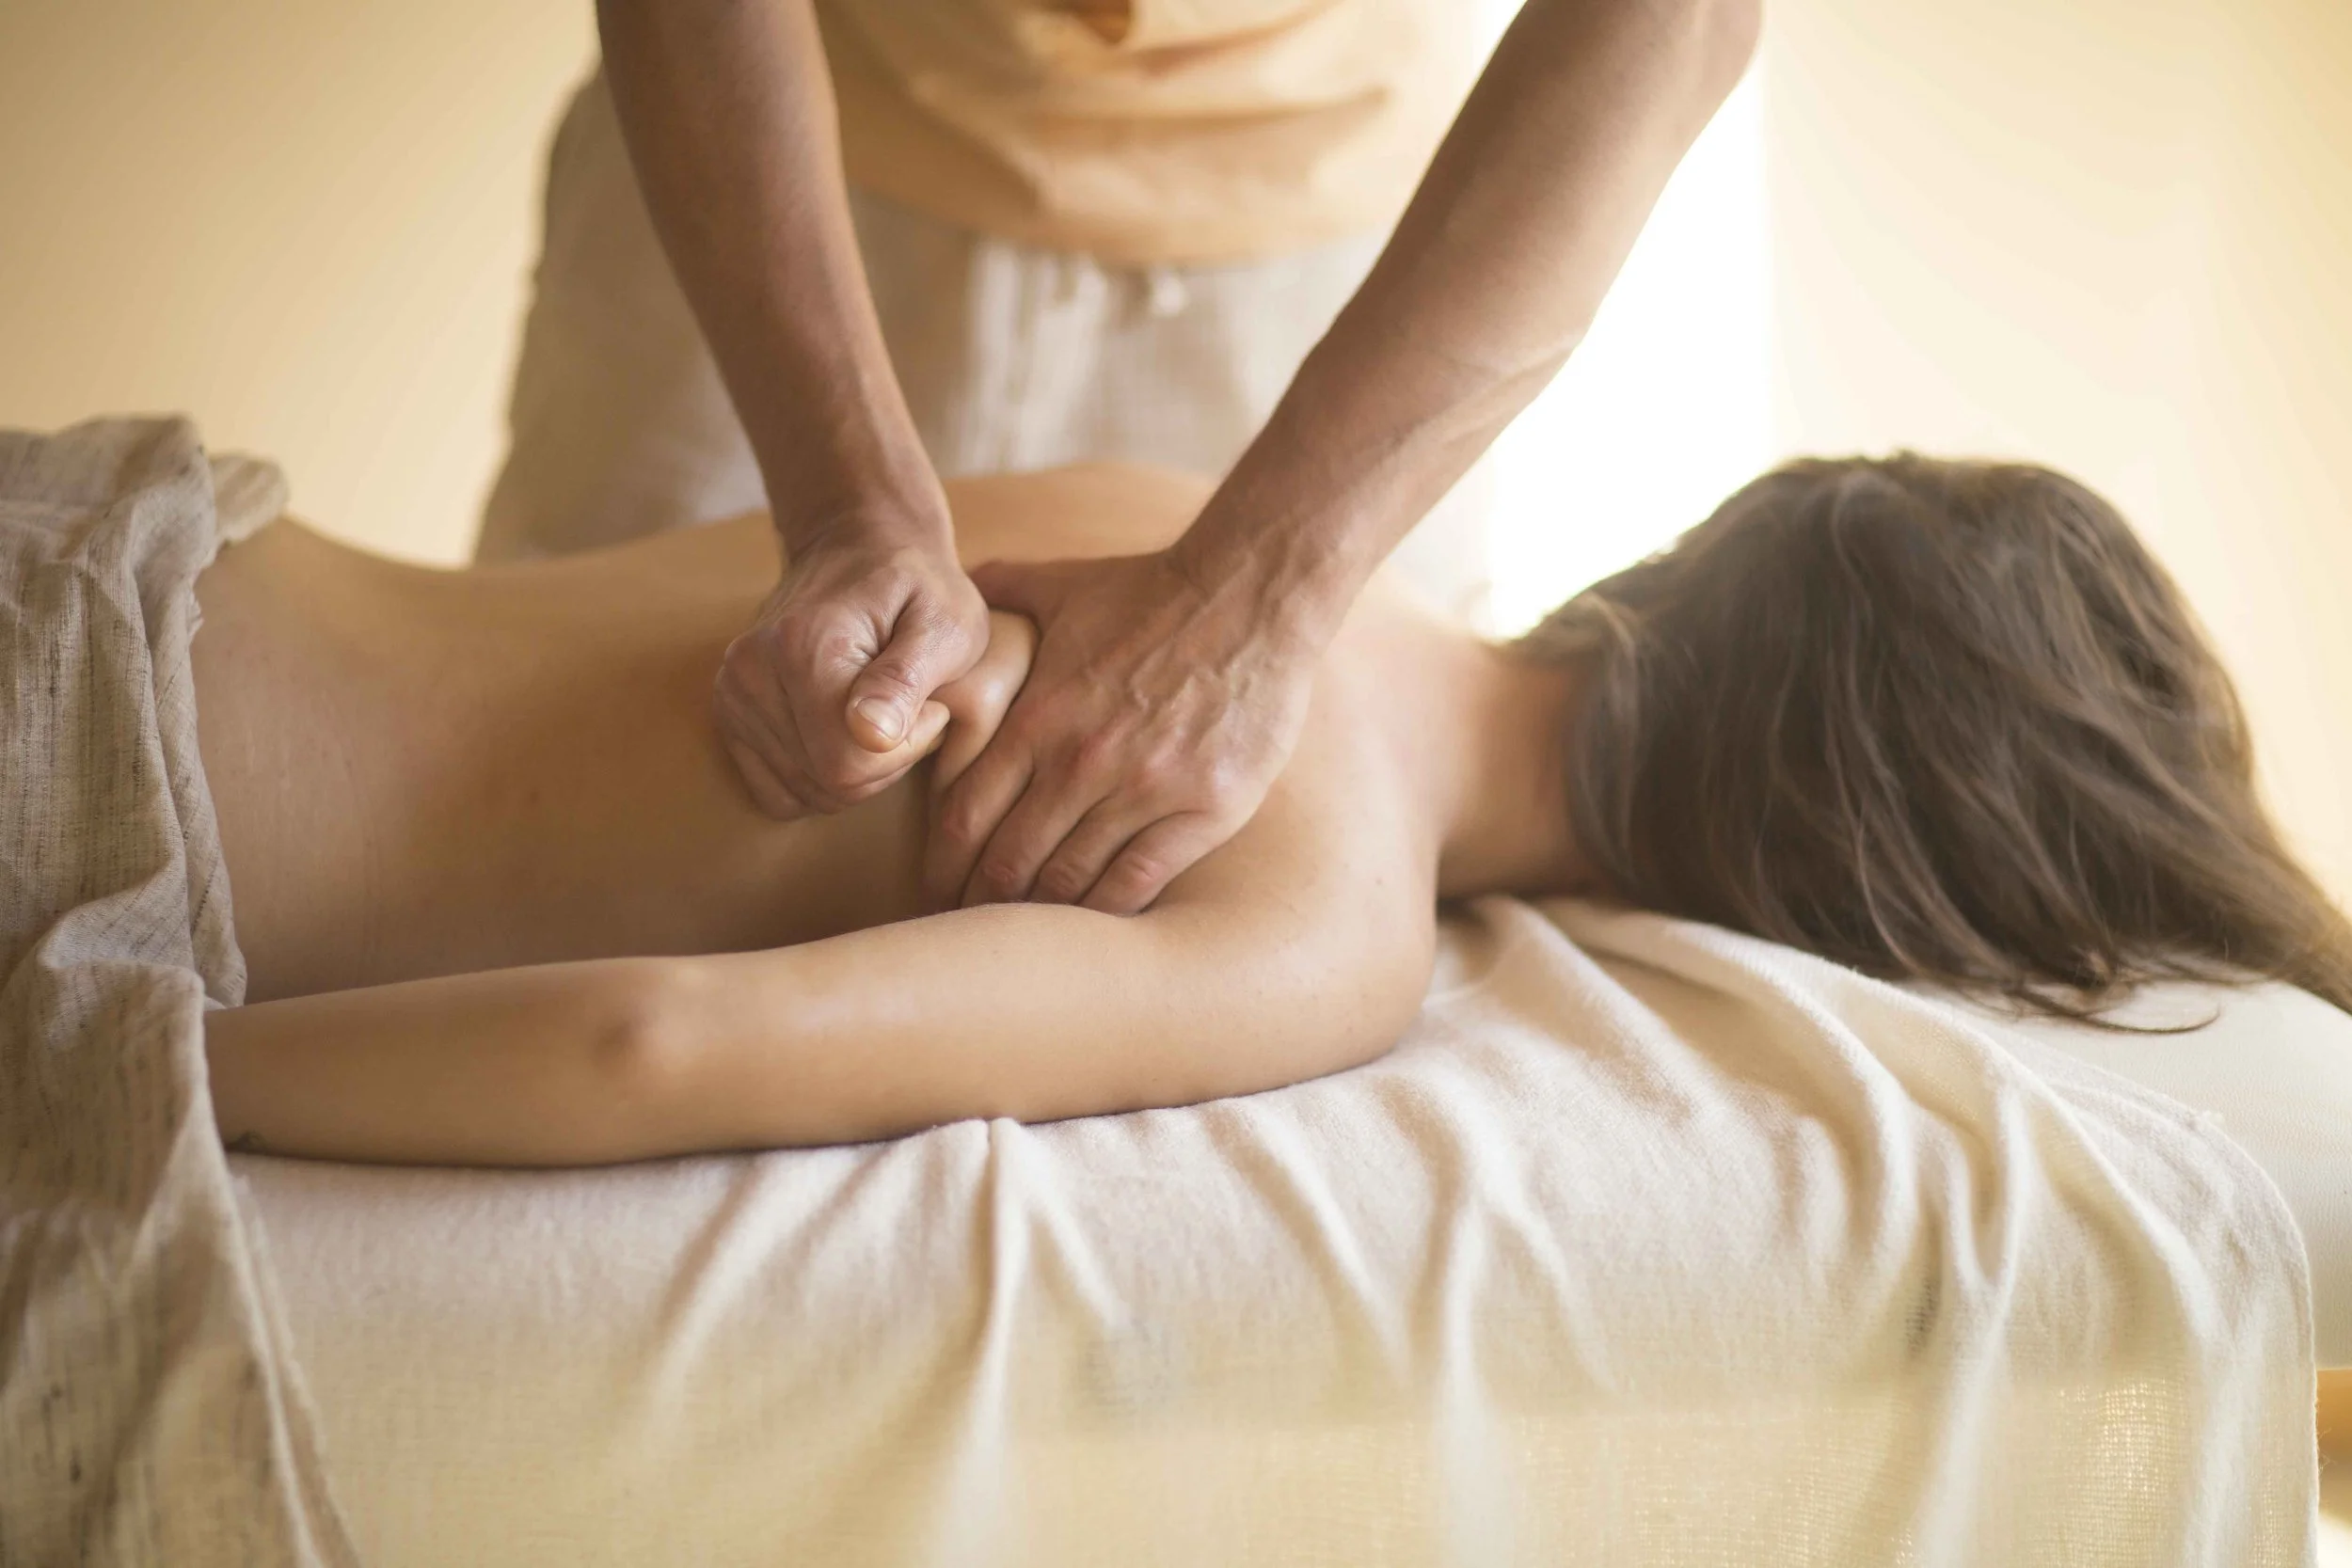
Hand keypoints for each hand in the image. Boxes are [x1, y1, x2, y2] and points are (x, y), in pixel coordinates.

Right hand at [715, 526, 988, 817]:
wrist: (860, 548)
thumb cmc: (918, 587)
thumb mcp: (944, 623)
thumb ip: (907, 679)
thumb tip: (870, 737)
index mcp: (803, 648)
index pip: (851, 765)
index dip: (907, 748)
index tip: (929, 703)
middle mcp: (750, 672)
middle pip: (829, 785)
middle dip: (885, 761)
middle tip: (907, 706)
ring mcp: (731, 695)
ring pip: (808, 793)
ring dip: (857, 768)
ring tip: (877, 709)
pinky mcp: (728, 716)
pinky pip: (779, 794)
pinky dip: (819, 777)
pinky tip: (842, 731)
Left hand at [927, 550, 1317, 913]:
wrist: (1251, 595)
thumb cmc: (1152, 592)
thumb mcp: (1062, 586)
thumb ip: (999, 594)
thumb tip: (955, 597)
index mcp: (1038, 717)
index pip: (964, 815)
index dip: (942, 864)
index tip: (934, 890)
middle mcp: (1082, 761)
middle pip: (1009, 860)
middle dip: (979, 902)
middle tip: (969, 930)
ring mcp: (1145, 789)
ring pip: (1071, 879)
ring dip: (1041, 913)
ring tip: (1026, 936)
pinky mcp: (1204, 808)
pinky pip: (1141, 880)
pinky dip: (1108, 910)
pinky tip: (1092, 924)